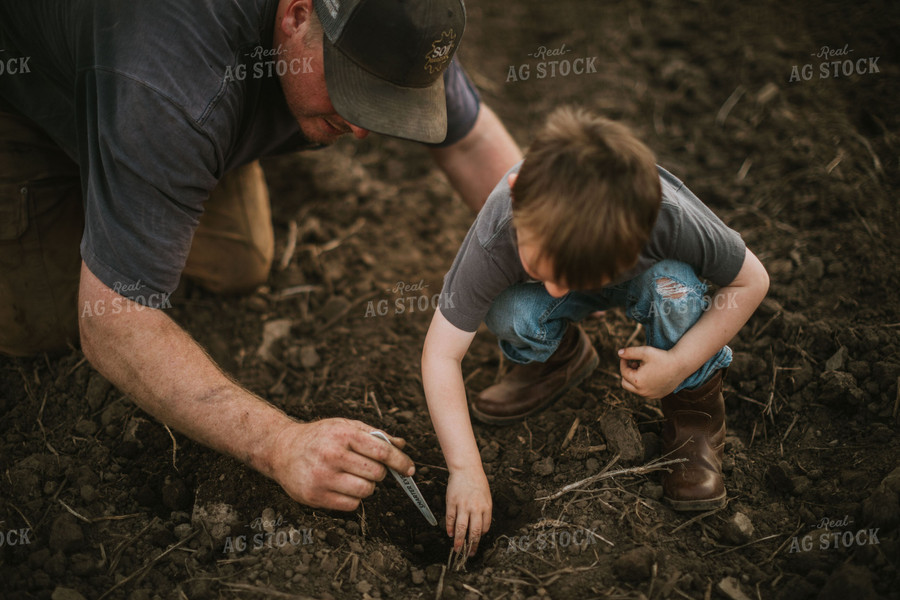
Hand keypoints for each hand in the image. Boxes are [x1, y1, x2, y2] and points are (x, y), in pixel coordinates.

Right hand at [268, 418, 413, 510]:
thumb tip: (401, 445)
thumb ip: (374, 434)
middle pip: (376, 473)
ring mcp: (322, 477)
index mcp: (343, 435)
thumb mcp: (345, 426)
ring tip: (354, 477)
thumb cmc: (319, 436)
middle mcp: (332, 455)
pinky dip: (353, 498)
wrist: (281, 449)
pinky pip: (351, 505)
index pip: (382, 451)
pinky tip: (342, 487)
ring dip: (367, 486)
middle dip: (379, 472)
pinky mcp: (315, 496)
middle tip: (368, 467)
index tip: (410, 469)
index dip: (400, 461)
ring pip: (366, 491)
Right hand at [445, 467, 491, 555]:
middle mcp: (475, 508)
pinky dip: (449, 527)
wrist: (466, 469)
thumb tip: (481, 527)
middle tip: (468, 554)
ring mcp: (463, 505)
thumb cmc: (477, 482)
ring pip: (461, 527)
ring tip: (457, 549)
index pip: (484, 528)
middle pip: (474, 531)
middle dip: (471, 545)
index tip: (476, 543)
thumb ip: (485, 511)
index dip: (480, 537)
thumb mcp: (487, 496)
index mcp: (486, 507)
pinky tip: (449, 534)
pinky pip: (450, 518)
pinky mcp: (452, 502)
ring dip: (459, 540)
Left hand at [617, 346, 686, 398]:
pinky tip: (651, 374)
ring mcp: (650, 395)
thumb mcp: (644, 351)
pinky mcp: (657, 396)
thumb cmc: (662, 357)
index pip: (623, 372)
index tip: (627, 356)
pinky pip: (645, 391)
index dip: (624, 362)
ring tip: (643, 368)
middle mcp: (642, 391)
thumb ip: (630, 352)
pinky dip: (644, 384)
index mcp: (637, 381)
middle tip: (635, 364)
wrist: (681, 365)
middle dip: (627, 373)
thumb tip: (619, 353)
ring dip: (635, 379)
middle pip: (625, 383)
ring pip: (635, 389)